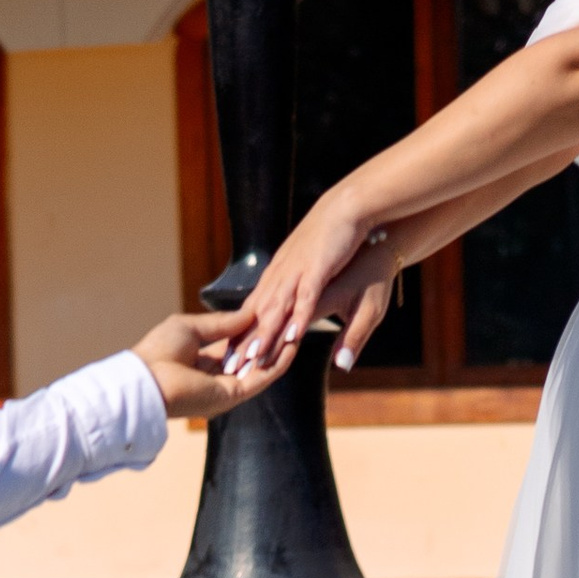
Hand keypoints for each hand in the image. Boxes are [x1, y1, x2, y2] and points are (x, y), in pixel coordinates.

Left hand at [133, 312, 284, 423]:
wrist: (147, 381)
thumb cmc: (159, 351)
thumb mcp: (191, 327)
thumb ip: (221, 323)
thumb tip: (250, 314)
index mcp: (202, 362)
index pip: (234, 345)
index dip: (252, 329)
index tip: (269, 312)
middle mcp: (217, 377)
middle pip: (252, 356)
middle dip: (271, 339)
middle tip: (291, 318)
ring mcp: (228, 388)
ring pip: (262, 367)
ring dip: (280, 349)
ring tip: (300, 328)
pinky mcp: (235, 395)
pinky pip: (263, 376)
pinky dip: (279, 361)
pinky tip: (293, 344)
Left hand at [229, 196, 399, 374]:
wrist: (349, 207)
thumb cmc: (336, 243)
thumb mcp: (314, 276)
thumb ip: (305, 302)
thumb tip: (300, 326)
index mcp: (279, 278)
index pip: (254, 313)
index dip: (241, 337)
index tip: (228, 360)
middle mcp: (282, 276)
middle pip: (259, 316)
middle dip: (245, 344)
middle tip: (229, 370)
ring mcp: (297, 272)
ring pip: (276, 309)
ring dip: (264, 335)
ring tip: (252, 360)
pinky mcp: (317, 268)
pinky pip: (305, 297)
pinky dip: (299, 317)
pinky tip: (292, 336)